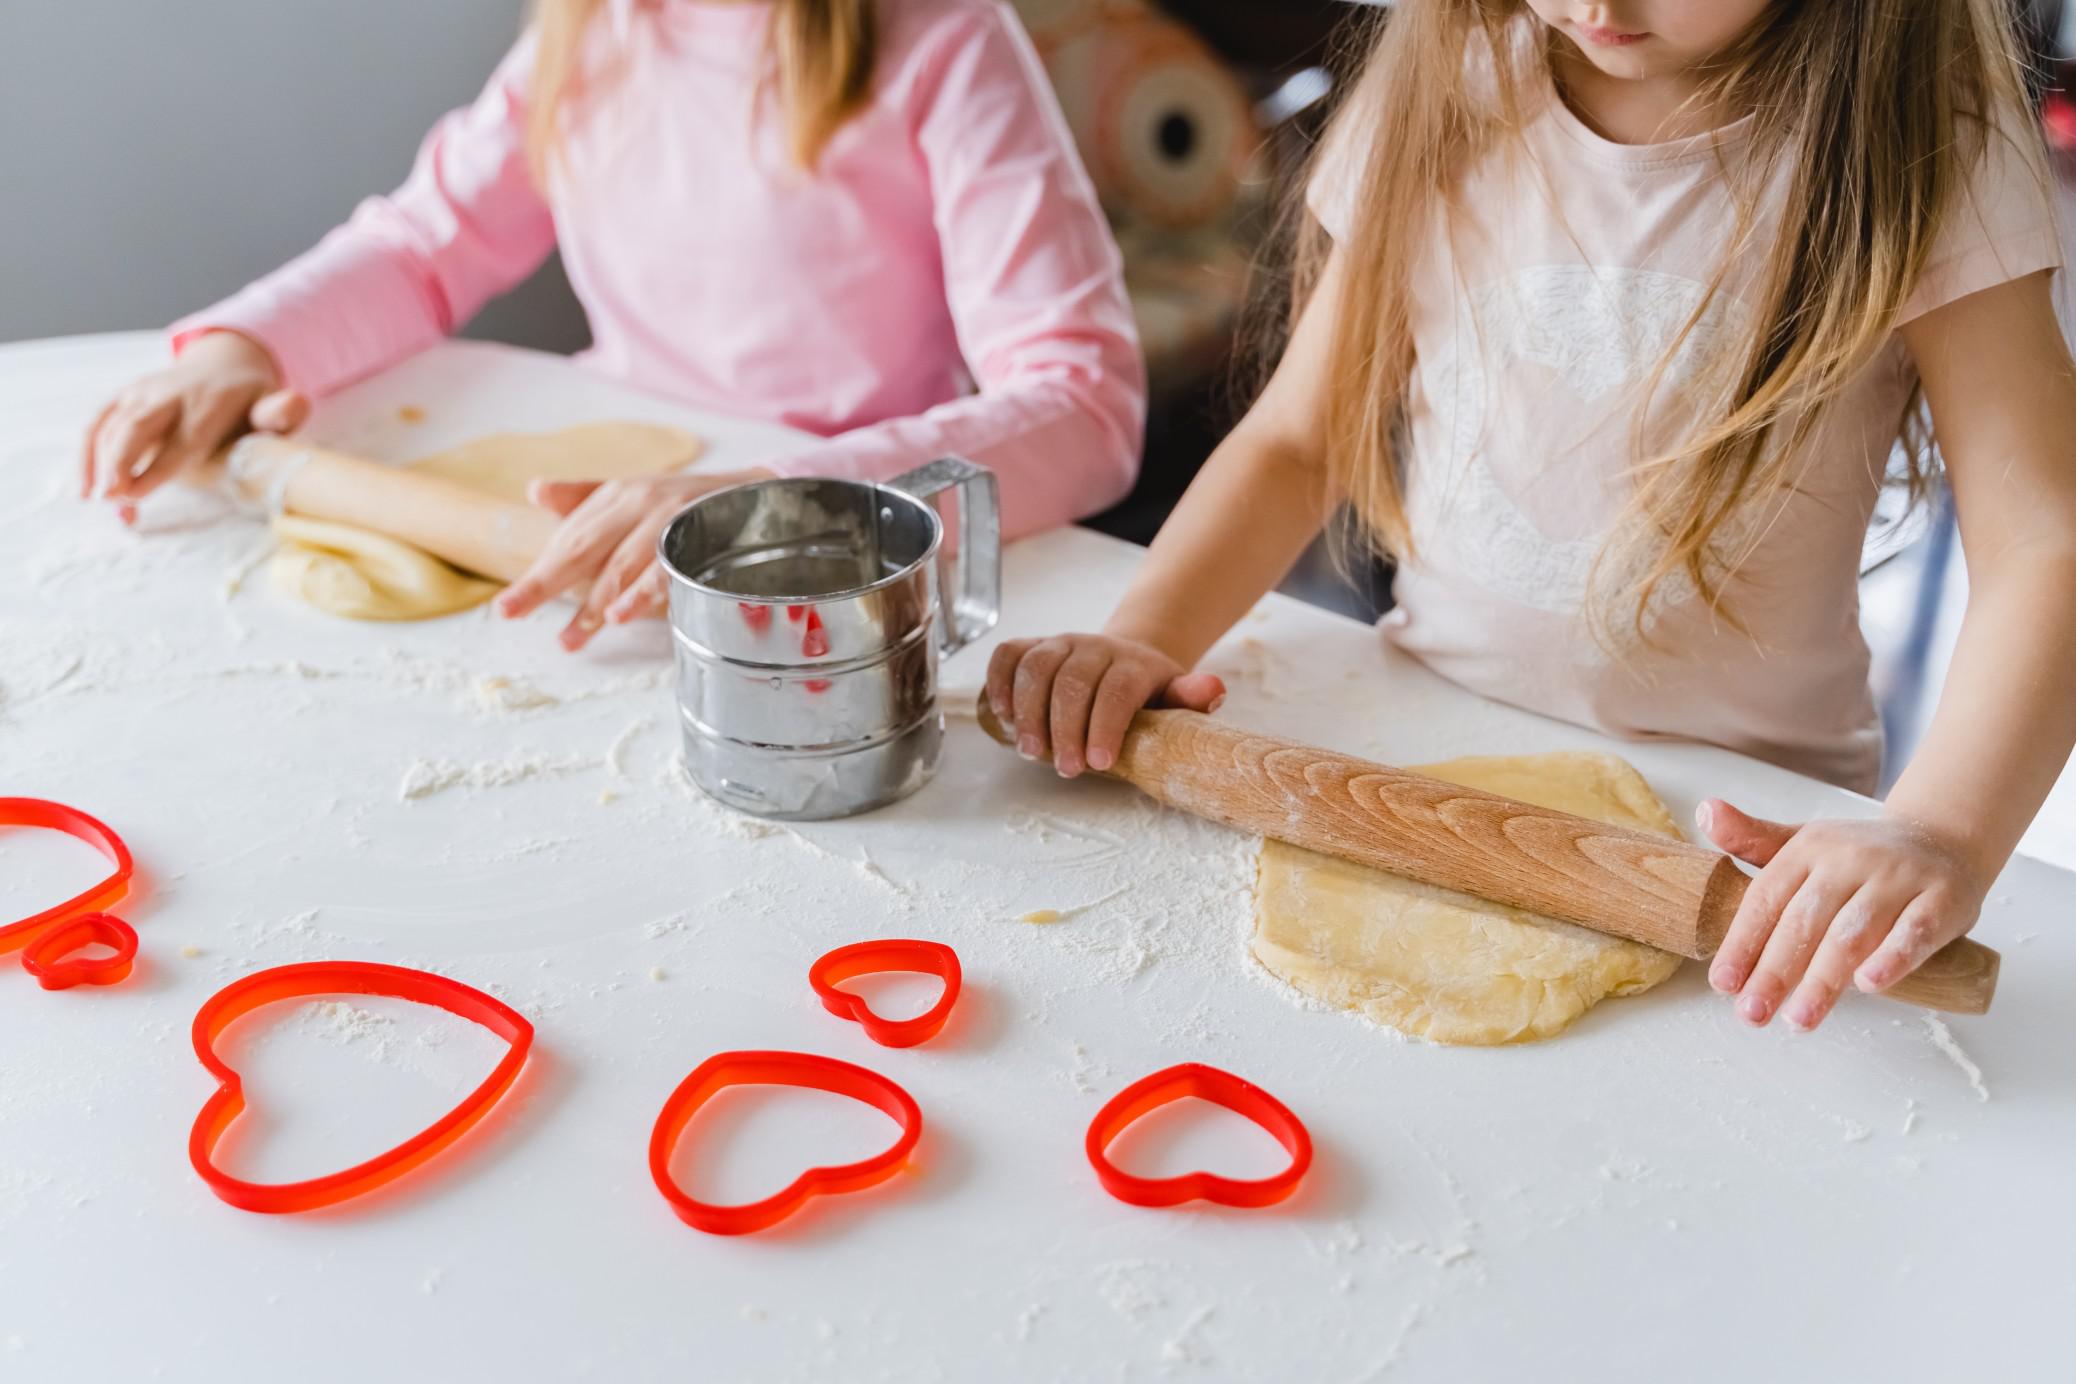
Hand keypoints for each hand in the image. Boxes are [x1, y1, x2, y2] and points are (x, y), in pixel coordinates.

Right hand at [81, 331, 306, 523]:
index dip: (158, 466)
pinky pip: (97, 423)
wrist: (227, 364)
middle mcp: (170, 392)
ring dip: (99, 464)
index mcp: (211, 400)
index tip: (136, 494)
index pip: (183, 438)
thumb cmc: (253, 400)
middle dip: (120, 461)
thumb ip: (282, 411)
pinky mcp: (124, 396)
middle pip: (138, 426)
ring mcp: (143, 391)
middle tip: (110, 498)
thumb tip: (294, 403)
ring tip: (99, 502)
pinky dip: (87, 454)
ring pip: (112, 426)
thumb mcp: (275, 402)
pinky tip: (85, 488)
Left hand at [495, 468, 774, 650]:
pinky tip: (622, 615)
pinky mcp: (701, 536)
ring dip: (596, 602)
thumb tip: (535, 491)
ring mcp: (671, 518)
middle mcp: (641, 501)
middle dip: (545, 583)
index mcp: (619, 495)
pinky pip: (667, 569)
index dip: (538, 572)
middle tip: (511, 612)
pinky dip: (644, 592)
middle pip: (584, 547)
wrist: (760, 492)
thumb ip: (586, 498)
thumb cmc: (690, 503)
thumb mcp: (636, 496)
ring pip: (623, 564)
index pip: (570, 537)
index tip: (507, 607)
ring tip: (572, 637)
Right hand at [985, 633, 1225, 777]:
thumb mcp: (1177, 698)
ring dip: (1028, 712)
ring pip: (1036, 667)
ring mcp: (1061, 643)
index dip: (1104, 726)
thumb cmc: (1151, 693)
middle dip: (1064, 728)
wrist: (1129, 659)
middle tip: (1066, 768)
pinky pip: (1008, 654)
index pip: (1116, 690)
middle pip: (1071, 681)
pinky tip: (1002, 715)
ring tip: (1032, 752)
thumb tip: (1213, 690)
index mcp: (1134, 662)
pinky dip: (998, 681)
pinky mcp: (1033, 645)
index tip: (1098, 763)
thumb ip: (1191, 697)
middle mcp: (1094, 646)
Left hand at [1699, 800, 1990, 1030]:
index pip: (1767, 899)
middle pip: (1805, 920)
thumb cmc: (1857, 858)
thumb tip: (1704, 813)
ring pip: (1854, 932)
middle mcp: (1850, 859)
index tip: (1723, 983)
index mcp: (1809, 848)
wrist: (1941, 839)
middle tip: (1752, 1013)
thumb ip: (1751, 840)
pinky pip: (1915, 930)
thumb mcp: (1801, 843)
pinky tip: (1869, 986)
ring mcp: (1898, 878)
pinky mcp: (1942, 898)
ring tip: (1799, 1018)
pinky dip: (1892, 958)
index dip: (1743, 942)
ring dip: (1824, 979)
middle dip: (1775, 971)